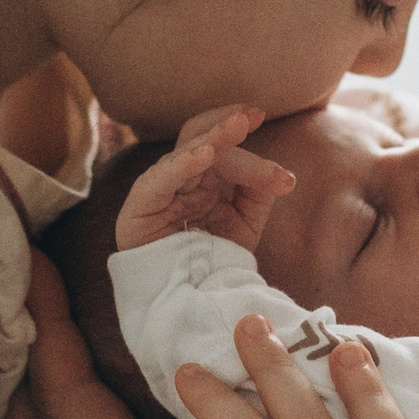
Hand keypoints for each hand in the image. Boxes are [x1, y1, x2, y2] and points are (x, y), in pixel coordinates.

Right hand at [117, 105, 295, 252]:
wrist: (183, 302)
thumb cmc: (210, 261)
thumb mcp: (244, 225)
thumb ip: (258, 195)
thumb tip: (278, 172)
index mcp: (202, 179)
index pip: (223, 151)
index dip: (246, 143)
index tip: (268, 134)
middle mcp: (179, 179)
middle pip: (202, 140)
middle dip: (227, 124)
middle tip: (253, 115)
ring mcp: (159, 190)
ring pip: (184, 152)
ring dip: (214, 137)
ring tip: (240, 125)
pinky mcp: (139, 208)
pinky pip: (159, 179)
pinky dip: (182, 164)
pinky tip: (205, 154)